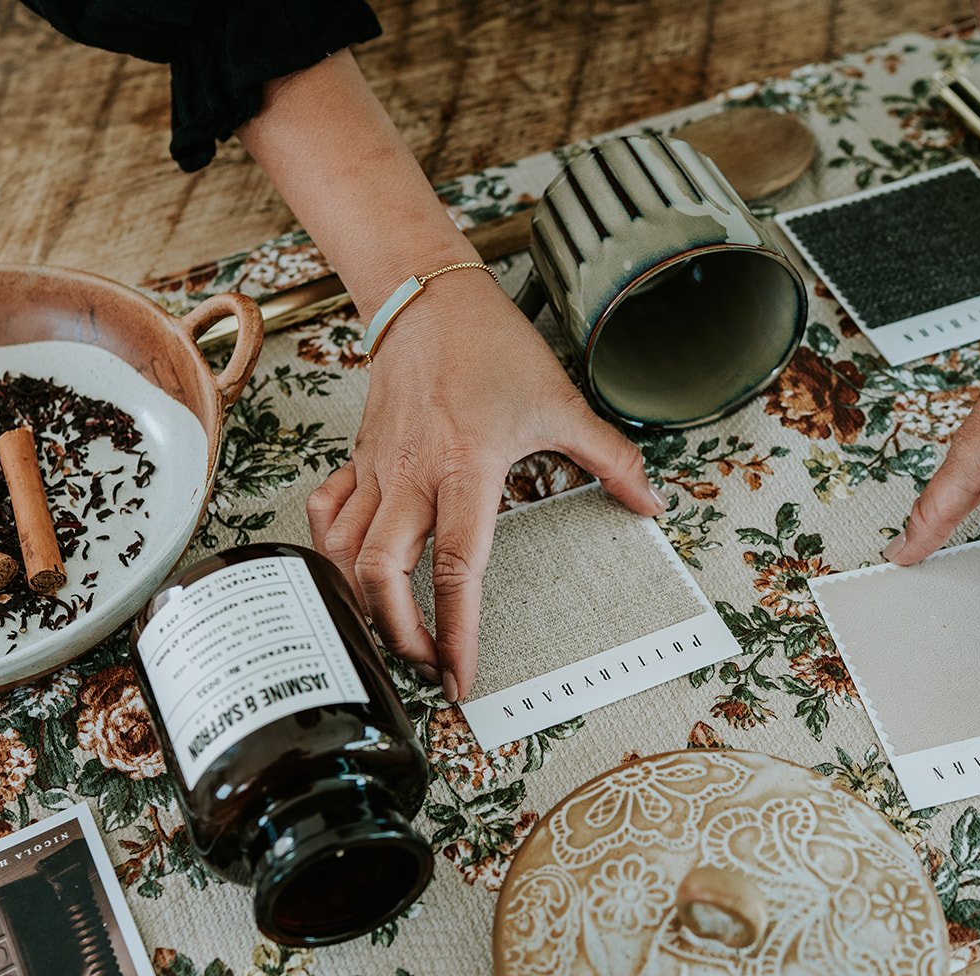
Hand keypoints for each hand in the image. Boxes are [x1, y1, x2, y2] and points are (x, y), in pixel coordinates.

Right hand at [306, 269, 662, 702]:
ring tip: (390, 633)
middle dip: (400, 634)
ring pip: (346, 553)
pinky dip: (331, 552)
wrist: (429, 297)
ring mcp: (378, 470)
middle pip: (383, 575)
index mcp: (465, 467)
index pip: (456, 567)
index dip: (457, 630)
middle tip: (426, 664)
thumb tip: (650, 501)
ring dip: (363, 603)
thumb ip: (611, 459)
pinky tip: (351, 575)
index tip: (460, 674)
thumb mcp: (562, 402)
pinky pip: (328, 516)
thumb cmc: (490, 345)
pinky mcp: (358, 460)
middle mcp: (412, 475)